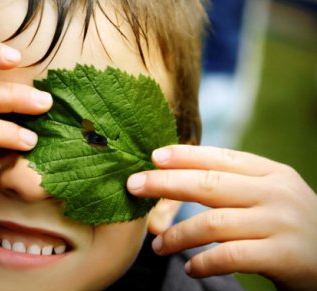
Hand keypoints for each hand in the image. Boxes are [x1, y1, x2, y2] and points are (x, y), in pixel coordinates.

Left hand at [127, 145, 316, 290]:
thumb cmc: (288, 224)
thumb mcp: (270, 193)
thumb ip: (235, 182)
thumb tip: (179, 173)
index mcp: (270, 172)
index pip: (221, 158)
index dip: (184, 156)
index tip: (153, 156)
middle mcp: (275, 192)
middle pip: (210, 184)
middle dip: (167, 183)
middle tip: (134, 185)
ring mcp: (279, 223)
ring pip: (214, 223)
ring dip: (178, 235)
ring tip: (157, 245)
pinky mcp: (283, 256)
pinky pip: (232, 256)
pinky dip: (205, 261)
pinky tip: (189, 267)